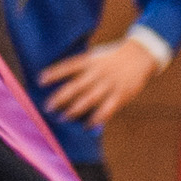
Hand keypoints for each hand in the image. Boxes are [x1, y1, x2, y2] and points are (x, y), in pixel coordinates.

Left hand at [40, 33, 163, 129]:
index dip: (55, 73)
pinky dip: (97, 118)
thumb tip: (59, 78)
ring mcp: (109, 84)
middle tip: (48, 107)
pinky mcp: (121, 94)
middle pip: (76, 86)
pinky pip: (107, 108)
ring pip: (89, 99)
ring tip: (63, 118)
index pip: (69, 66)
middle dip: (61, 97)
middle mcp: (98, 72)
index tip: (41, 80)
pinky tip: (87, 125)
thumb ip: (80, 67)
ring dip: (75, 110)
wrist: (140, 55)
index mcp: (90, 61)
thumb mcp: (95, 57)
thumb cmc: (112, 58)